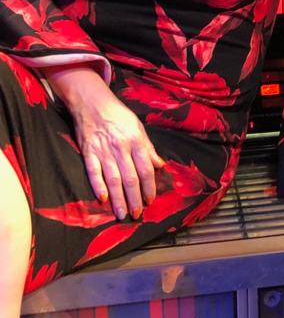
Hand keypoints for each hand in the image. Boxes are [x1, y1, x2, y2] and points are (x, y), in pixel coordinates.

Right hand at [69, 80, 164, 219]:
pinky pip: (94, 172)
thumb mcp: (139, 127)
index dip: (149, 187)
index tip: (150, 200)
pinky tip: (103, 199)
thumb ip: (149, 148)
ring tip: (122, 214)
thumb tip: (161, 165)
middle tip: (137, 214)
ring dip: (118, 199)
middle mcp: (121, 148)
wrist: (92, 103)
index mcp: (136, 141)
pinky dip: (98, 186)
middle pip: (130, 178)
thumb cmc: (119, 115)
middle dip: (135, 199)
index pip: (146, 169)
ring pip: (113, 180)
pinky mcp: (88, 152)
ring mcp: (103, 151)